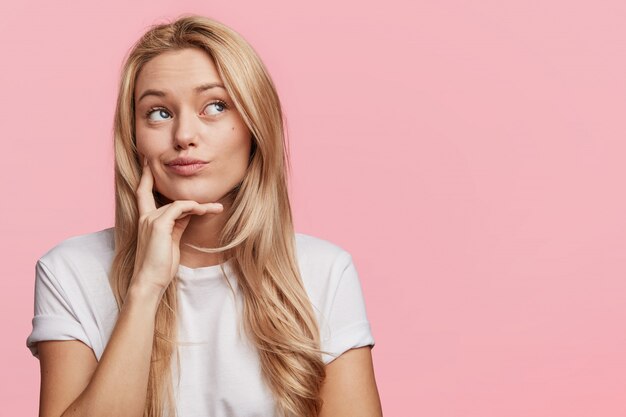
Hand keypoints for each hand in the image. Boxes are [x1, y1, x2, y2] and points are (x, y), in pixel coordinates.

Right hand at [130, 157, 222, 294]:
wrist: (150, 281)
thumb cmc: (160, 265)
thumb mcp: (170, 240)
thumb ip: (177, 223)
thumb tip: (190, 212)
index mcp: (146, 221)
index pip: (142, 194)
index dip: (145, 179)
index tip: (146, 164)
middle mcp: (145, 218)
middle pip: (146, 189)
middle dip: (148, 173)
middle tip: (149, 159)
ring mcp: (150, 220)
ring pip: (177, 202)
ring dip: (199, 204)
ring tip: (216, 207)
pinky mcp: (159, 225)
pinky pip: (180, 208)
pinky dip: (194, 207)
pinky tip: (206, 210)